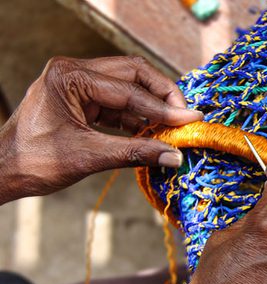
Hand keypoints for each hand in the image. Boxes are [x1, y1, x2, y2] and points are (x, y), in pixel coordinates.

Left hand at [0, 56, 201, 204]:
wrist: (3, 171)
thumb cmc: (34, 162)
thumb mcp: (88, 156)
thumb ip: (135, 152)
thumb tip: (174, 156)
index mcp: (70, 76)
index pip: (129, 89)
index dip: (164, 108)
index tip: (191, 119)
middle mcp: (74, 71)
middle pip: (133, 73)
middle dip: (162, 95)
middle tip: (186, 115)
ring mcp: (78, 83)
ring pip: (128, 86)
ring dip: (151, 105)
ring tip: (174, 124)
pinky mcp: (81, 99)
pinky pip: (117, 102)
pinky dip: (137, 115)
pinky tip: (153, 131)